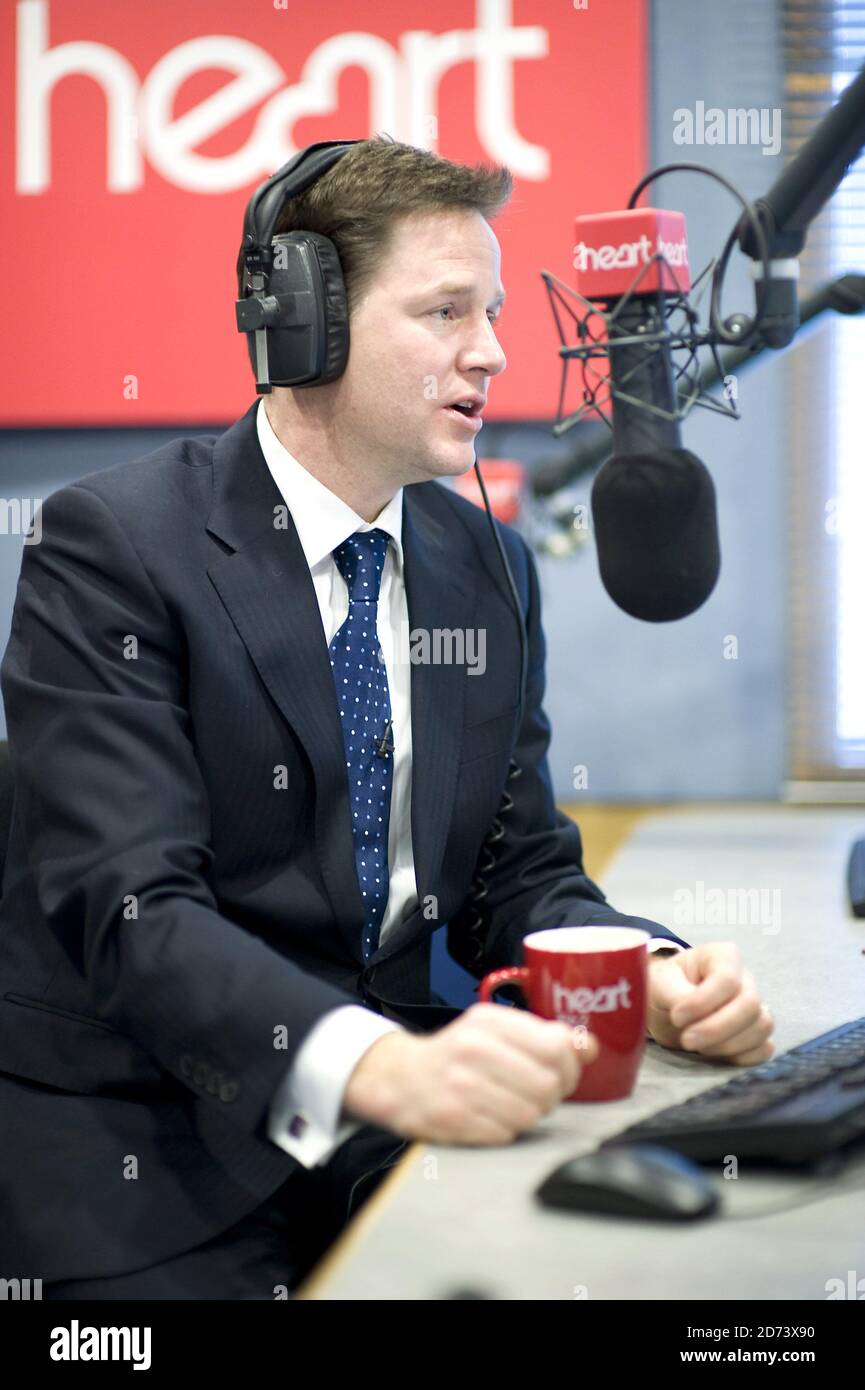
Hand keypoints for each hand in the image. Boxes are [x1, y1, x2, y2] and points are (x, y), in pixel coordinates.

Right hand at [342, 1003, 599, 1144]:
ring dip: (529, 1115)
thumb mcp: (495, 1029)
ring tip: (512, 1104)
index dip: (570, 1067)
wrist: (399, 1077)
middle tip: (538, 1094)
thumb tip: (590, 1046)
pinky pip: (506, 1134)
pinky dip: (506, 1130)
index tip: (562, 1072)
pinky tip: (491, 1116)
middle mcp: (474, 1050)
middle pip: (548, 1085)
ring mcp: (461, 1086)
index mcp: (490, 1022)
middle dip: (551, 1095)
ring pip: (531, 1114)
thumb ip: (543, 1035)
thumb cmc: (455, 1053)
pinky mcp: (453, 1119)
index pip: (557, 1047)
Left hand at [646, 942, 774, 1064]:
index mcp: (723, 957)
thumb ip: (675, 993)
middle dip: (717, 1028)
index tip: (676, 1016)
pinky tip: (714, 1054)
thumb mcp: (659, 982)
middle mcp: (745, 979)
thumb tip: (692, 1013)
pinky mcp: (755, 1033)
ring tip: (696, 1044)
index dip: (703, 1002)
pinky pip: (764, 1048)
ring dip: (726, 1044)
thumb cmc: (663, 987)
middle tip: (687, 1040)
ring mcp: (755, 1007)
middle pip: (750, 1005)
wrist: (664, 1008)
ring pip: (760, 1027)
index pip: (727, 979)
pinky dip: (742, 1057)